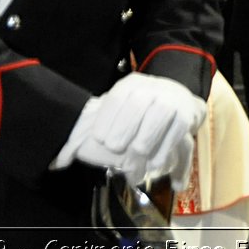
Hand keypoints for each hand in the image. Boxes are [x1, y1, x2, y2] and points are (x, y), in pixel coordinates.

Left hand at [62, 73, 205, 184]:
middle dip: (125, 127)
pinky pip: (176, 130)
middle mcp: (151, 87)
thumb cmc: (141, 110)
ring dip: (146, 137)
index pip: (117, 97)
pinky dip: (165, 148)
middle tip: (114, 148)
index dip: (107, 117)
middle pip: (138, 104)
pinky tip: (155, 163)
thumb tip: (61, 159)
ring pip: (159, 115)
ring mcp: (171, 99)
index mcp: (131, 85)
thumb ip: (95, 129)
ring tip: (136, 154)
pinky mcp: (187, 114)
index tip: (99, 139)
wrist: (179, 96)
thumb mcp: (120, 111)